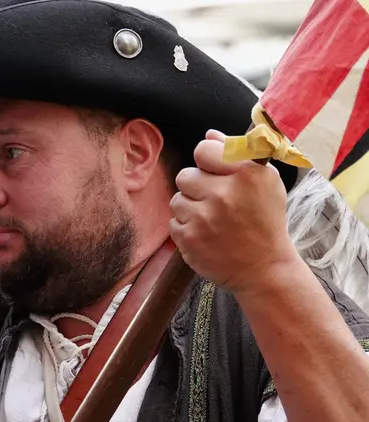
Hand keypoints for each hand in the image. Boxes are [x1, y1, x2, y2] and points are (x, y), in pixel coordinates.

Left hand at [169, 129, 297, 292]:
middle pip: (185, 175)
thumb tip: (209, 135)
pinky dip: (186, 229)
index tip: (213, 171)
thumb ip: (237, 154)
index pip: (203, 150)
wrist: (264, 268)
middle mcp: (223, 194)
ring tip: (210, 220)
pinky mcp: (189, 240)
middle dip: (196, 187)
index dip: (206, 159)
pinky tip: (205, 235)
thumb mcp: (265, 182)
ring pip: (177, 200)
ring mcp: (204, 219)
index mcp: (245, 174)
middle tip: (213, 200)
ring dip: (190, 208)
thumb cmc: (265, 221)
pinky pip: (174, 223)